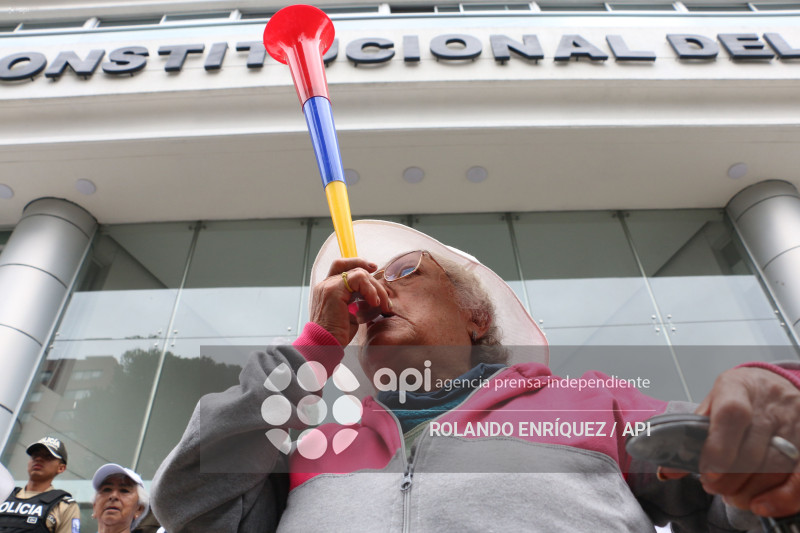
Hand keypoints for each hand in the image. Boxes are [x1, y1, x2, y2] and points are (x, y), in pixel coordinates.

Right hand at [309, 257, 391, 346]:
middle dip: (374, 281)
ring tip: (381, 304)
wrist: (325, 346)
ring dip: (375, 288)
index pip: (342, 266)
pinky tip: (374, 303)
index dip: (359, 263)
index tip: (374, 268)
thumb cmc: (337, 336)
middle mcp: (326, 285)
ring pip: (359, 273)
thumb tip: (375, 296)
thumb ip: (358, 301)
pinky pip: (358, 279)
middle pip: (354, 268)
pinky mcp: (334, 291)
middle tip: (385, 299)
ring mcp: (328, 286)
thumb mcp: (351, 315)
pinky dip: (370, 290)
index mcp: (328, 289)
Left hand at [660, 367, 799, 516]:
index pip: (732, 415)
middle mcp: (770, 404)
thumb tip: (668, 471)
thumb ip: (691, 433)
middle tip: (713, 486)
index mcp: (738, 387)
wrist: (772, 384)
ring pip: (775, 468)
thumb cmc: (737, 397)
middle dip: (728, 478)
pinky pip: (799, 478)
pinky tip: (761, 504)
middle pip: (752, 450)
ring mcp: (794, 424)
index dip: (719, 447)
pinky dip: (781, 497)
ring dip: (749, 490)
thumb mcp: (711, 403)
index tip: (707, 472)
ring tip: (731, 495)